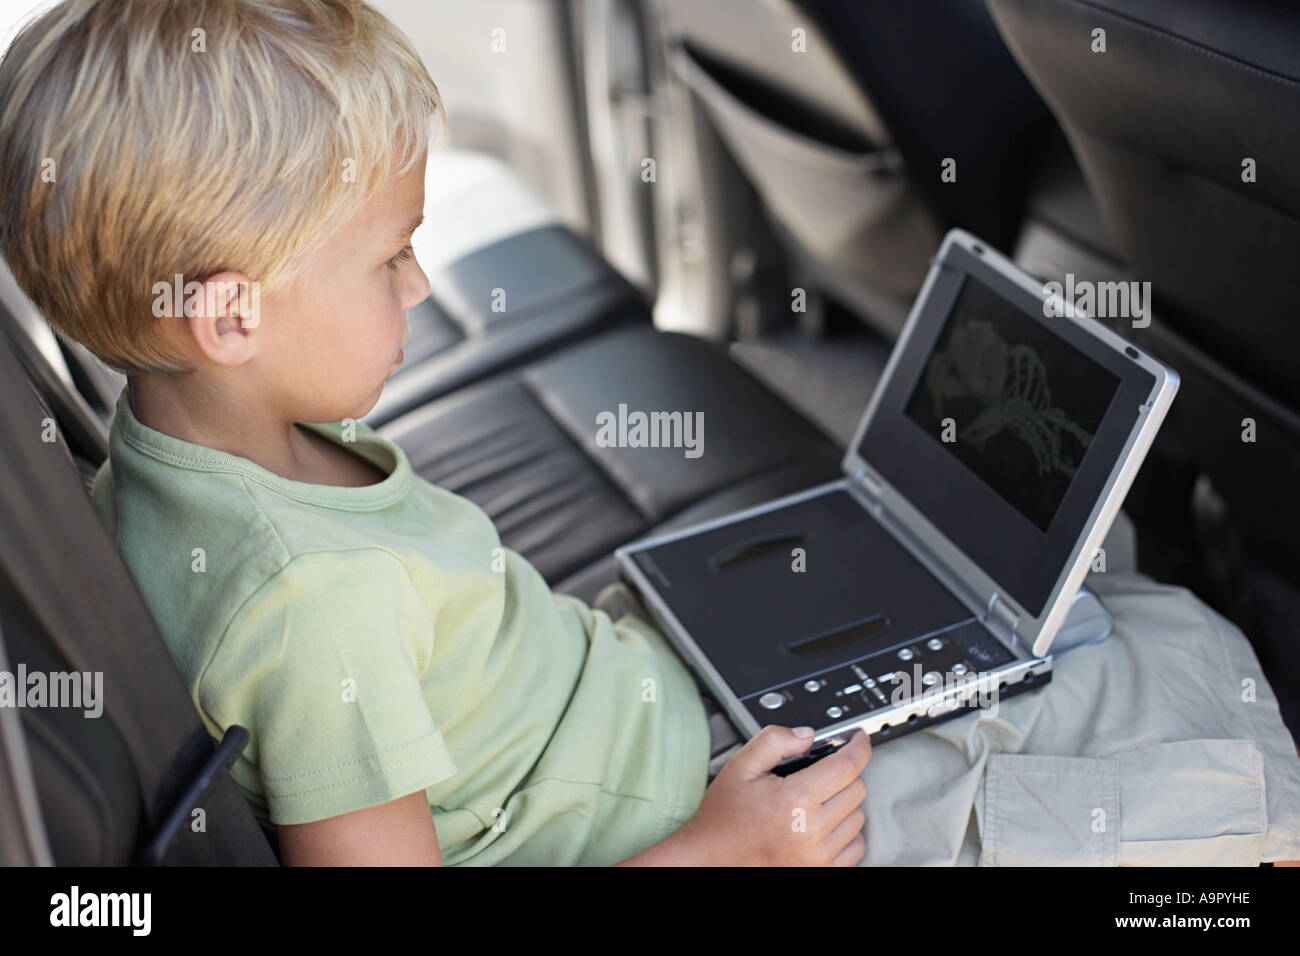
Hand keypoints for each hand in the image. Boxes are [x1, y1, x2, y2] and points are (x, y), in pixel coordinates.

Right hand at [680, 725, 871, 865]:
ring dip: (844, 803)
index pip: (847, 766)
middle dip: (842, 774)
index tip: (859, 740)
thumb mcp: (741, 766)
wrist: (711, 859)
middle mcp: (812, 831)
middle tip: (819, 774)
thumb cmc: (724, 819)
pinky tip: (822, 825)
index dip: (859, 747)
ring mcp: (819, 856)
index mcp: (794, 801)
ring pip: (859, 817)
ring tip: (814, 802)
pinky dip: (845, 833)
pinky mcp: (822, 872)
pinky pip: (856, 846)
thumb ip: (775, 741)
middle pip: (857, 789)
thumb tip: (808, 736)